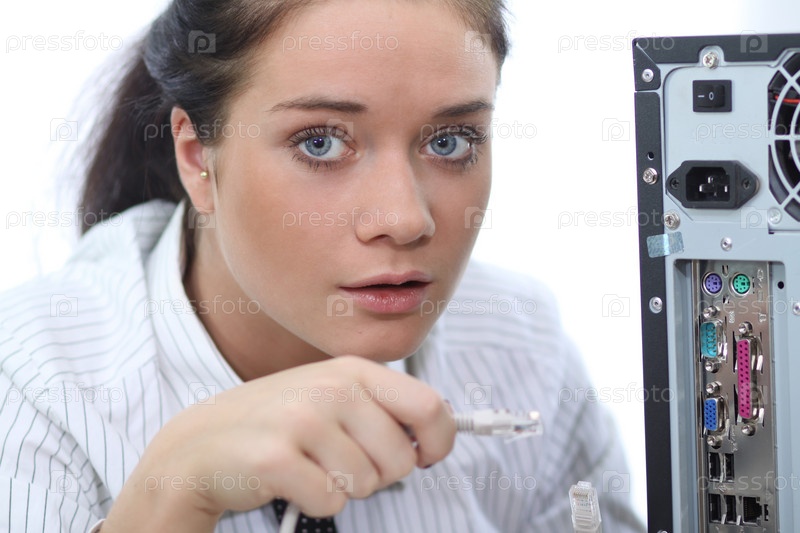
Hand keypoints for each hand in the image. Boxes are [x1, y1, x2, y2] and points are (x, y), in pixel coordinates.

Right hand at [104, 356, 455, 531]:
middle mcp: (331, 388)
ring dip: (343, 487)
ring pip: (367, 483)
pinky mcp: (276, 457)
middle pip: (401, 457)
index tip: (426, 456)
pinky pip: (331, 500)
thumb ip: (380, 406)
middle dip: (379, 474)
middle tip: (341, 462)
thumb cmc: (275, 424)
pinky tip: (291, 481)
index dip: (438, 440)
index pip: (428, 405)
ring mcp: (302, 420)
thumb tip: (438, 432)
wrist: (198, 446)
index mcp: (352, 370)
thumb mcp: (331, 397)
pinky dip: (316, 501)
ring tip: (309, 466)